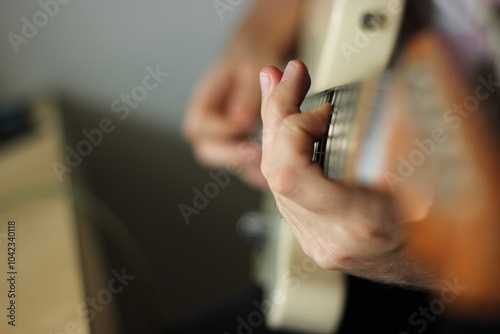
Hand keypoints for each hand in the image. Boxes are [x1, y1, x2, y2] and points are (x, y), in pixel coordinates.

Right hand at [183, 0, 301, 189]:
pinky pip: (242, 163)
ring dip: (244, 166)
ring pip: (225, 160)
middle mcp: (208, 121)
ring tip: (269, 169)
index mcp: (204, 99)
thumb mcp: (252, 66)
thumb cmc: (252, 57)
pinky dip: (256, 170)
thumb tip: (241, 121)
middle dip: (231, 155)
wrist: (256, 55)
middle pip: (206, 148)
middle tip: (259, 156)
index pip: (200, 125)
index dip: (222, 129)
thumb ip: (247, 94)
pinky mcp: (236, 143)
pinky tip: (274, 172)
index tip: (247, 127)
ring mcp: (221, 134)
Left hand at [260, 60, 433, 287]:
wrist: (437, 268)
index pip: (289, 174)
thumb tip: (379, 92)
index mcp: (360, 222)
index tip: (323, 108)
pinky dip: (284, 153)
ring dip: (276, 131)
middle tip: (285, 78)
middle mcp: (331, 237)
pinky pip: (283, 191)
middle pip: (274, 171)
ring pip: (272, 179)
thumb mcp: (429, 175)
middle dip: (276, 114)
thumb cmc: (442, 226)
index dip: (294, 128)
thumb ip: (395, 135)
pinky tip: (288, 130)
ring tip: (285, 94)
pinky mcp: (313, 236)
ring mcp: (317, 240)